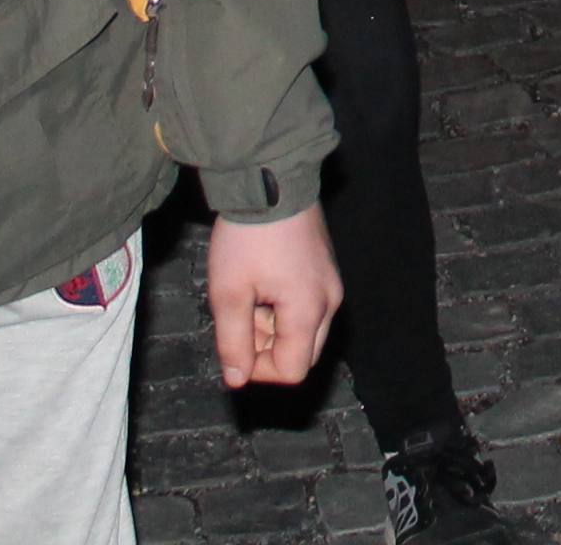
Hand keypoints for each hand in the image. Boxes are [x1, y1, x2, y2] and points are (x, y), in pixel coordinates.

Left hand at [207, 209, 341, 389]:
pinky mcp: (325, 269)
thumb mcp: (229, 292)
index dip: (258, 370)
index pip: (291, 370)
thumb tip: (237, 379)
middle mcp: (329, 301)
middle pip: (302, 354)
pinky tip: (262, 282)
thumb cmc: (249, 236)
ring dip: (274, 328)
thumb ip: (233, 342)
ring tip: (249, 295)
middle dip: (267, 348)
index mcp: (309, 311)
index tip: (235, 346)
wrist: (271, 180)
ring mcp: (331, 283)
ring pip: (304, 331)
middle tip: (241, 318)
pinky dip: (283, 308)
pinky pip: (308, 307)